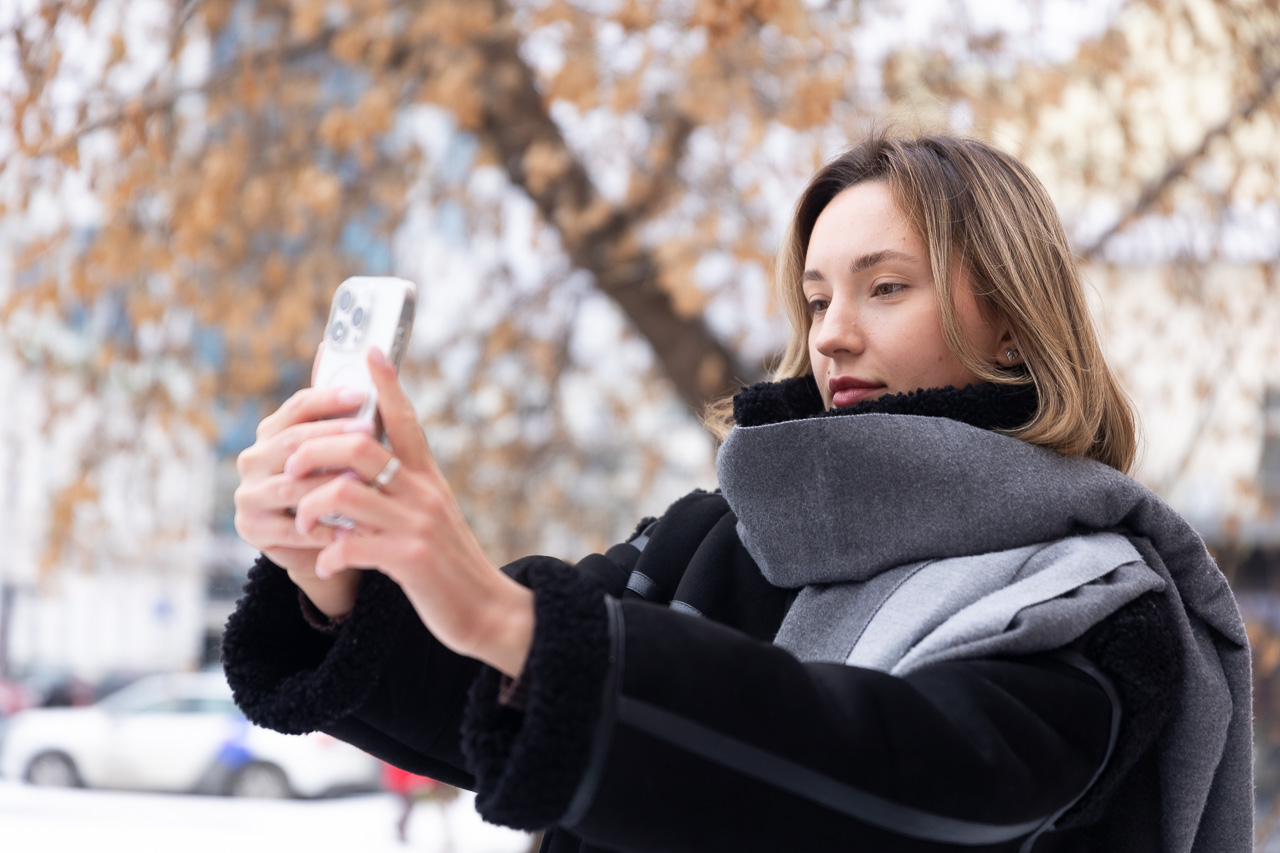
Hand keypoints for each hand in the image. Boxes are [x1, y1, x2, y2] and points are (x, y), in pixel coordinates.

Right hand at [233, 373, 370, 616]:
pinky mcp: (253, 530)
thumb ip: (332, 406)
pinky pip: (292, 527)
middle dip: (334, 436)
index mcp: (271, 433)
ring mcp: (249, 495)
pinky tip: (351, 524)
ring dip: (329, 481)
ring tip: (364, 477)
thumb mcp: (334, 446)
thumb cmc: (331, 483)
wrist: (319, 539)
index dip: (329, 398)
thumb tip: (329, 346)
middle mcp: (253, 460)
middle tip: (368, 432)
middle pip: (293, 442)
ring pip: (292, 484)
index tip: (361, 393)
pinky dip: (323, 524)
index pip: (297, 407)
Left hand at [285, 348, 534, 677]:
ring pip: (345, 492)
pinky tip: (326, 563)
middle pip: (359, 445)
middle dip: (312, 450)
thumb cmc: (448, 565)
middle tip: (289, 467)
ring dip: (309, 507)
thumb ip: (402, 490)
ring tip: (300, 524)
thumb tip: (359, 472)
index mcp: (427, 477)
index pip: (405, 418)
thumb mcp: (431, 516)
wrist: (488, 611)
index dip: (386, 382)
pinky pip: (352, 545)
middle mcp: (423, 492)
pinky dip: (328, 554)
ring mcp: (417, 524)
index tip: (368, 349)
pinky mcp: (410, 559)